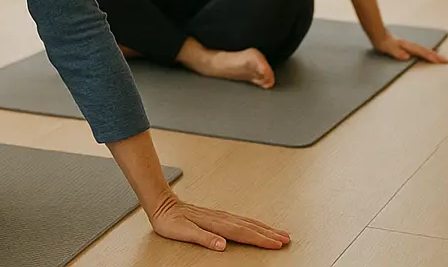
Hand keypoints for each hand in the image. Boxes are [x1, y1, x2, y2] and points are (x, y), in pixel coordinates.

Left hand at [149, 195, 289, 251]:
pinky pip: (240, 219)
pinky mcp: (216, 215)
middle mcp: (220, 218)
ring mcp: (219, 215)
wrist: (160, 203)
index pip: (243, 233)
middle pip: (249, 226)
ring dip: (264, 227)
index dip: (261, 239)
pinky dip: (252, 223)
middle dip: (269, 233)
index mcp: (215, 223)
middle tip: (286, 239)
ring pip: (247, 222)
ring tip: (279, 232)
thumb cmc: (169, 219)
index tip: (277, 244)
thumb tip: (222, 244)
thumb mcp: (182, 231)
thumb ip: (203, 238)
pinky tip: (256, 226)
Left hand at [374, 32, 447, 63]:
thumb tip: (407, 57)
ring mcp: (408, 45)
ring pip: (422, 49)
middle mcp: (409, 45)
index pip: (422, 53)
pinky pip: (418, 50)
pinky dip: (425, 52)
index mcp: (407, 47)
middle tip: (446, 60)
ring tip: (439, 57)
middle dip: (436, 56)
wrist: (377, 34)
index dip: (432, 57)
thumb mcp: (388, 48)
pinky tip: (424, 53)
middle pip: (425, 51)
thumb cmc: (382, 42)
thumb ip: (397, 52)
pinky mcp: (405, 46)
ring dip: (432, 53)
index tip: (442, 61)